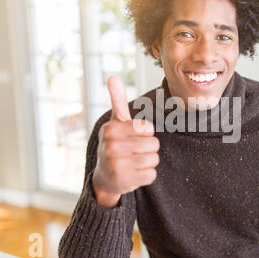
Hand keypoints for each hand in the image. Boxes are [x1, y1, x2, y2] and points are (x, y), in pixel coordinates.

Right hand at [92, 75, 159, 207]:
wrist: (104, 177)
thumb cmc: (114, 144)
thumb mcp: (115, 122)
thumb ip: (117, 100)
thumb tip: (113, 76)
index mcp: (110, 129)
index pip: (148, 128)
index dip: (145, 134)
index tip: (132, 138)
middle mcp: (110, 146)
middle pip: (154, 144)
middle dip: (148, 149)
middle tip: (133, 153)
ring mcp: (116, 165)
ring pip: (154, 159)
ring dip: (148, 162)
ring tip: (133, 163)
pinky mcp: (124, 181)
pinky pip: (151, 175)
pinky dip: (146, 176)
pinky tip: (133, 175)